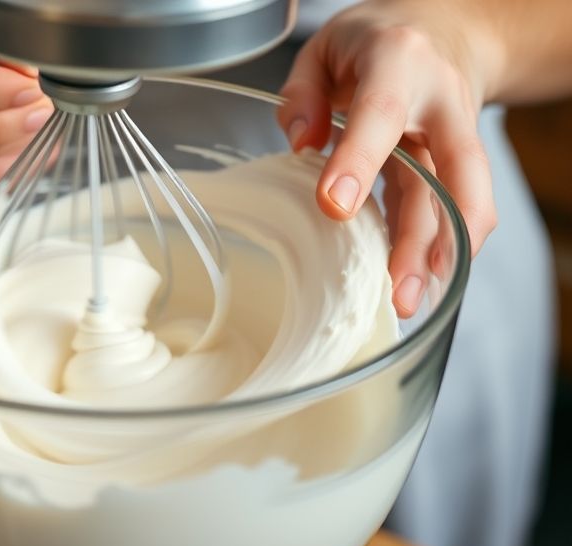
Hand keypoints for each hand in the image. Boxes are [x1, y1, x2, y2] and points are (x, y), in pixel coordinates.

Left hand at [277, 0, 501, 316]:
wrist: (443, 28)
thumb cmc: (373, 40)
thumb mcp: (324, 47)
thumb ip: (303, 92)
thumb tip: (302, 144)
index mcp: (398, 61)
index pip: (380, 115)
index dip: (358, 162)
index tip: (333, 207)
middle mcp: (439, 100)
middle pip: (454, 170)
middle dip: (429, 233)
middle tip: (398, 284)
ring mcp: (455, 134)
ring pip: (459, 200)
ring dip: (438, 255)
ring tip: (408, 302)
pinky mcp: (455, 161)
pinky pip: (451, 208)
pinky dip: (436, 247)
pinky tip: (415, 281)